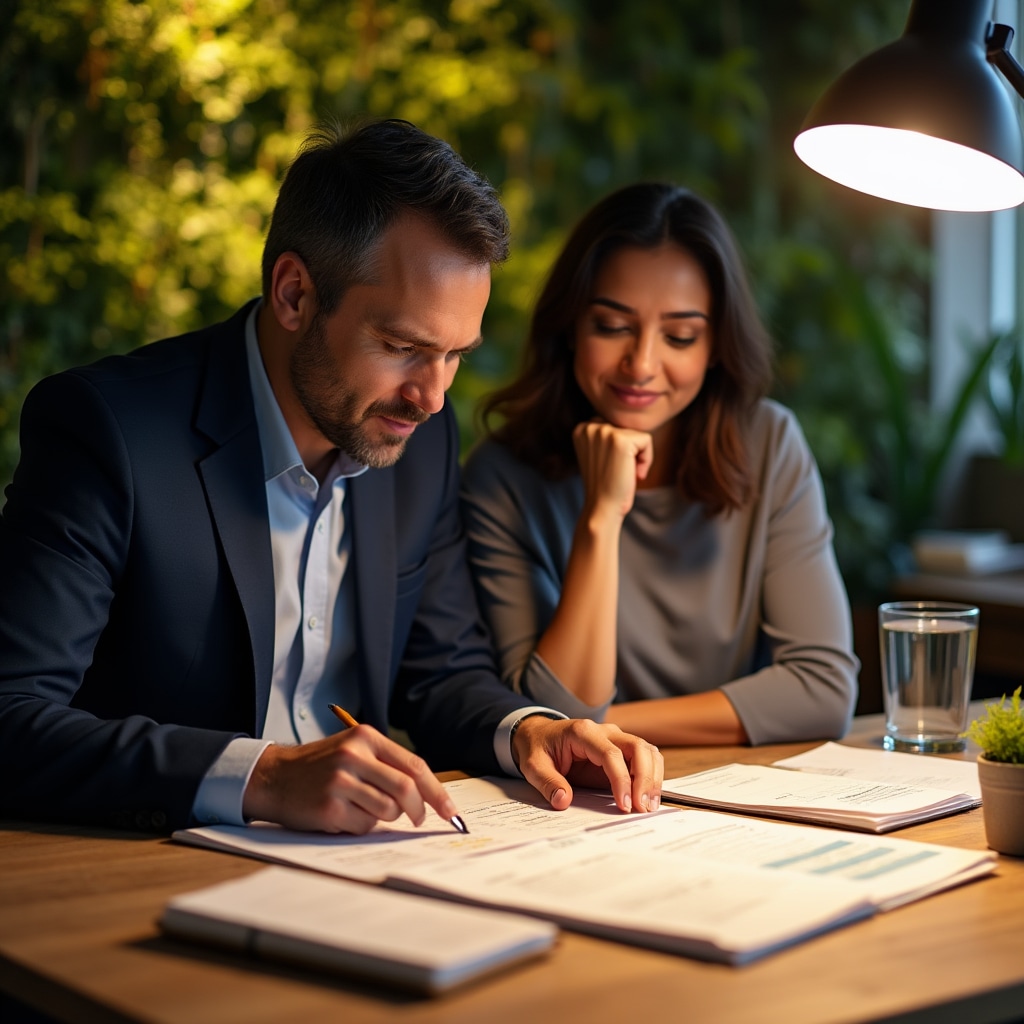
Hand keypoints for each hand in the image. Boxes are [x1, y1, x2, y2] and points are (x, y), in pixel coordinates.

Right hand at [242, 725, 460, 833]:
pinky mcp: (329, 807)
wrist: (274, 776)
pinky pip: (364, 826)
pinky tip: (343, 814)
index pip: (414, 766)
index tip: (450, 811)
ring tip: (363, 807)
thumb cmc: (320, 766)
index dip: (436, 791)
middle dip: (418, 810)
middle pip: (406, 790)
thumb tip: (428, 795)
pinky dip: (361, 826)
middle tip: (417, 819)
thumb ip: (387, 766)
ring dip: (383, 817)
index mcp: (366, 737)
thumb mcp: (354, 750)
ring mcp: (340, 782)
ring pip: (387, 811)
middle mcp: (354, 756)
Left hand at [512, 716, 662, 813]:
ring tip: (649, 805)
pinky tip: (649, 797)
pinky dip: (651, 776)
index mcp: (582, 732)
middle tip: (643, 807)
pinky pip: (645, 758)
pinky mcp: (621, 750)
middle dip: (646, 778)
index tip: (624, 805)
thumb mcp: (533, 765)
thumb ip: (548, 782)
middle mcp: (604, 731)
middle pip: (637, 747)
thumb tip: (562, 801)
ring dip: (653, 778)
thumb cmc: (538, 748)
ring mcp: (616, 738)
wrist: (539, 734)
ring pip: (647, 751)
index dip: (621, 779)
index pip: (611, 754)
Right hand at [573, 419, 653, 520]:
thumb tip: (628, 425)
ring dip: (638, 457)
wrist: (602, 508)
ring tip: (624, 473)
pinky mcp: (620, 440)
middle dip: (629, 452)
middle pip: (627, 429)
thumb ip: (605, 437)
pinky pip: (647, 441)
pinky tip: (633, 474)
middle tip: (617, 472)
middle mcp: (590, 426)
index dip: (619, 449)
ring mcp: (604, 431)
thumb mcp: (599, 454)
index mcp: (582, 429)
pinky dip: (646, 460)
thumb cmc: (605, 485)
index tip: (611, 467)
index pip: (615, 427)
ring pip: (637, 435)